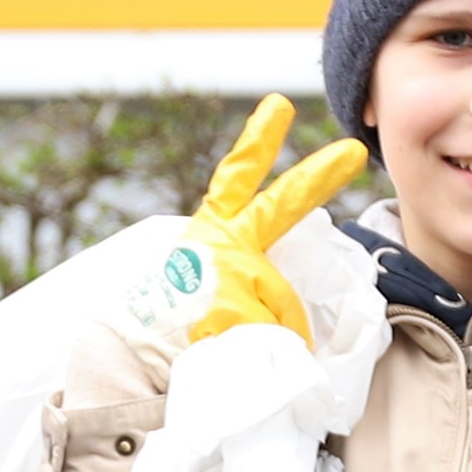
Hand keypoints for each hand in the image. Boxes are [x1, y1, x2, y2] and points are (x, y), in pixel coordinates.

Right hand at [143, 95, 368, 348]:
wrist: (118, 357)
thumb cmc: (156, 329)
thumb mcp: (195, 289)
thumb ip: (239, 281)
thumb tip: (286, 310)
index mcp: (209, 232)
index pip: (236, 178)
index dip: (258, 141)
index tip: (278, 105)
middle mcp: (221, 243)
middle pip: (281, 205)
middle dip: (318, 176)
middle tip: (353, 152)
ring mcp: (229, 275)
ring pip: (279, 307)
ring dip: (273, 333)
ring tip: (239, 353)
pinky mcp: (234, 309)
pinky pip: (275, 340)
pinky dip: (269, 357)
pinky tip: (239, 366)